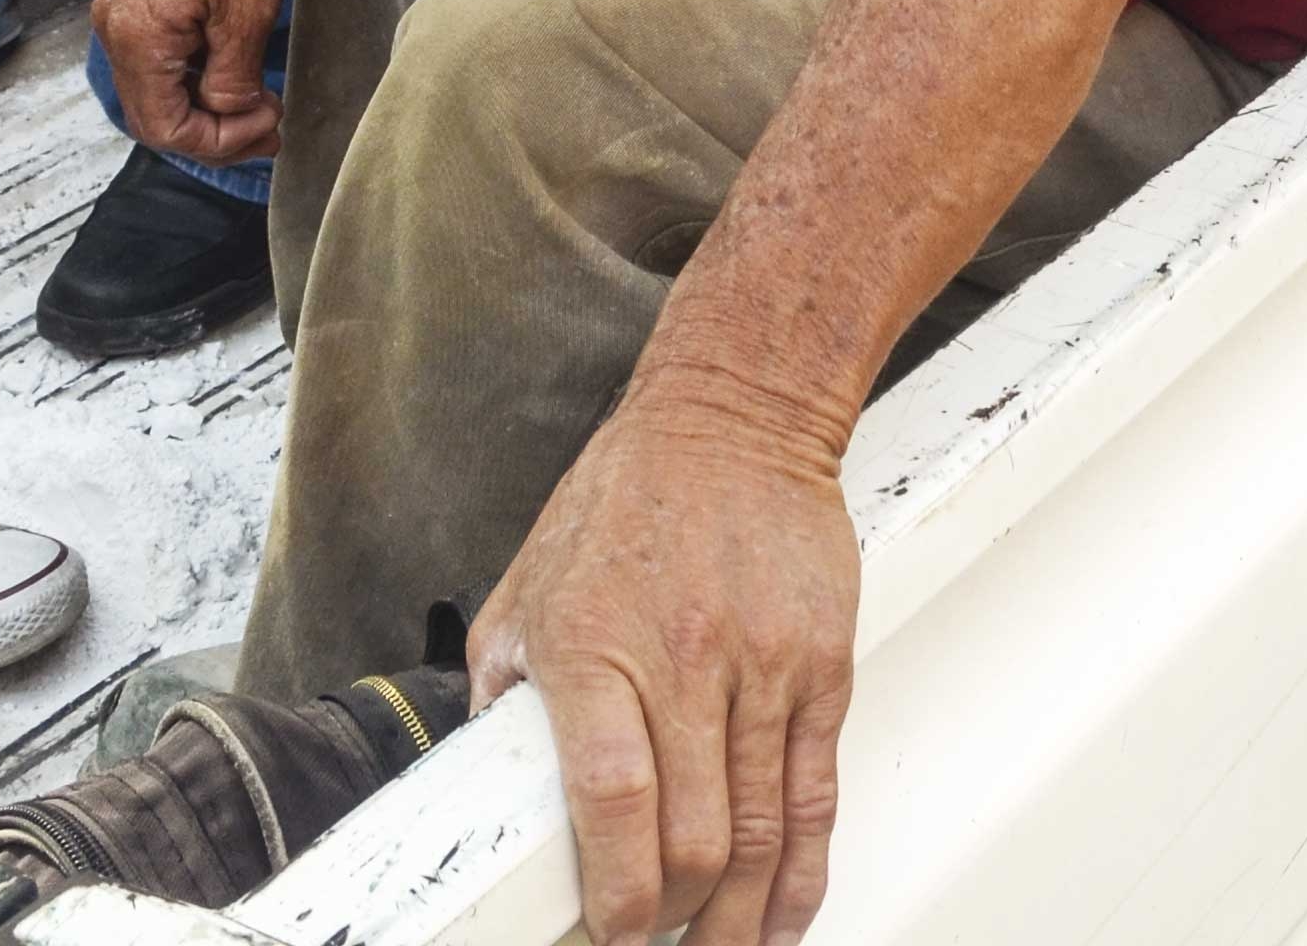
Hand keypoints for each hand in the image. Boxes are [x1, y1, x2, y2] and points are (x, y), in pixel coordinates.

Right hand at [92, 0, 301, 161]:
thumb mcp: (244, 13)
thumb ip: (232, 79)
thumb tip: (231, 115)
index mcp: (134, 38)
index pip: (165, 129)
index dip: (220, 142)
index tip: (267, 126)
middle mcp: (114, 26)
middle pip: (156, 112)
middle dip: (214, 129)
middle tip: (270, 124)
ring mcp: (123, 5)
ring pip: (158, 83)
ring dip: (205, 101)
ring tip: (259, 99)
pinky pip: (159, 50)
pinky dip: (196, 70)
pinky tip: (234, 62)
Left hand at [473, 382, 860, 945]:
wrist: (737, 414)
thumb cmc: (627, 494)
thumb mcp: (528, 581)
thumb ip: (502, 681)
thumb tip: (484, 772)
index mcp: (595, 648)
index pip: (614, 802)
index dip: (615, 895)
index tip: (607, 936)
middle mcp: (684, 661)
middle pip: (693, 838)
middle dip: (674, 922)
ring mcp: (763, 666)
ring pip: (760, 831)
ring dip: (738, 918)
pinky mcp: (822, 666)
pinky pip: (816, 792)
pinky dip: (801, 872)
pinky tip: (783, 915)